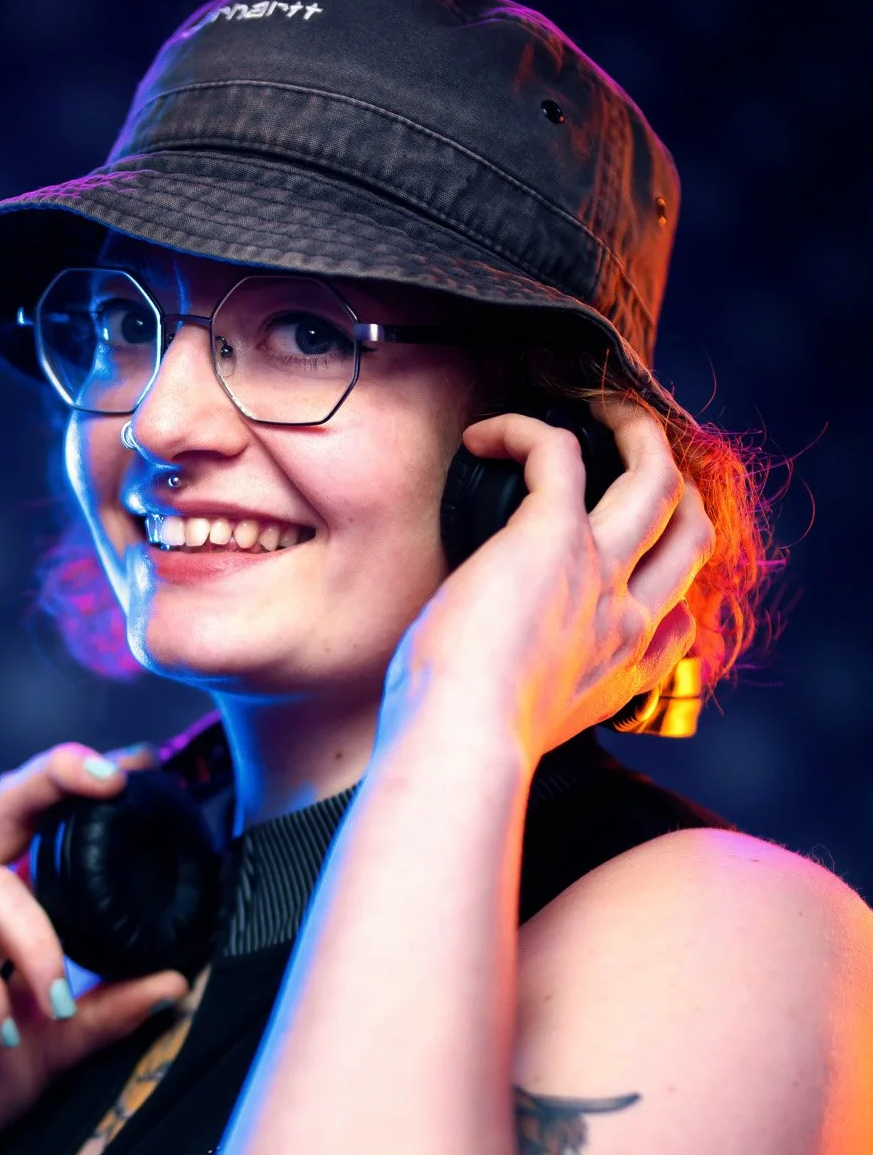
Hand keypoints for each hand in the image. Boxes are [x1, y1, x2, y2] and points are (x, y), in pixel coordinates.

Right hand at [0, 740, 191, 1154]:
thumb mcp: (61, 1046)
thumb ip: (110, 1011)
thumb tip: (176, 980)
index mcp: (3, 901)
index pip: (42, 820)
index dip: (82, 783)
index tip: (141, 769)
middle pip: (5, 804)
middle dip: (59, 779)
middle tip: (114, 784)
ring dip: (38, 943)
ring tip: (57, 1004)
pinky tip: (3, 1028)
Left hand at [395, 399, 713, 761]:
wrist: (461, 741)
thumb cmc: (463, 743)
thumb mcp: (522, 733)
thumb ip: (530, 704)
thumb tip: (481, 688)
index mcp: (623, 674)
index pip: (680, 622)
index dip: (670, 590)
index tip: (630, 581)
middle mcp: (627, 621)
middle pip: (693, 535)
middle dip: (676, 487)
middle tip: (632, 461)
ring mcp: (599, 574)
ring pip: (658, 478)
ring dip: (634, 431)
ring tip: (597, 410)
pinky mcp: (552, 535)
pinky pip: (558, 452)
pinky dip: (524, 430)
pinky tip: (486, 436)